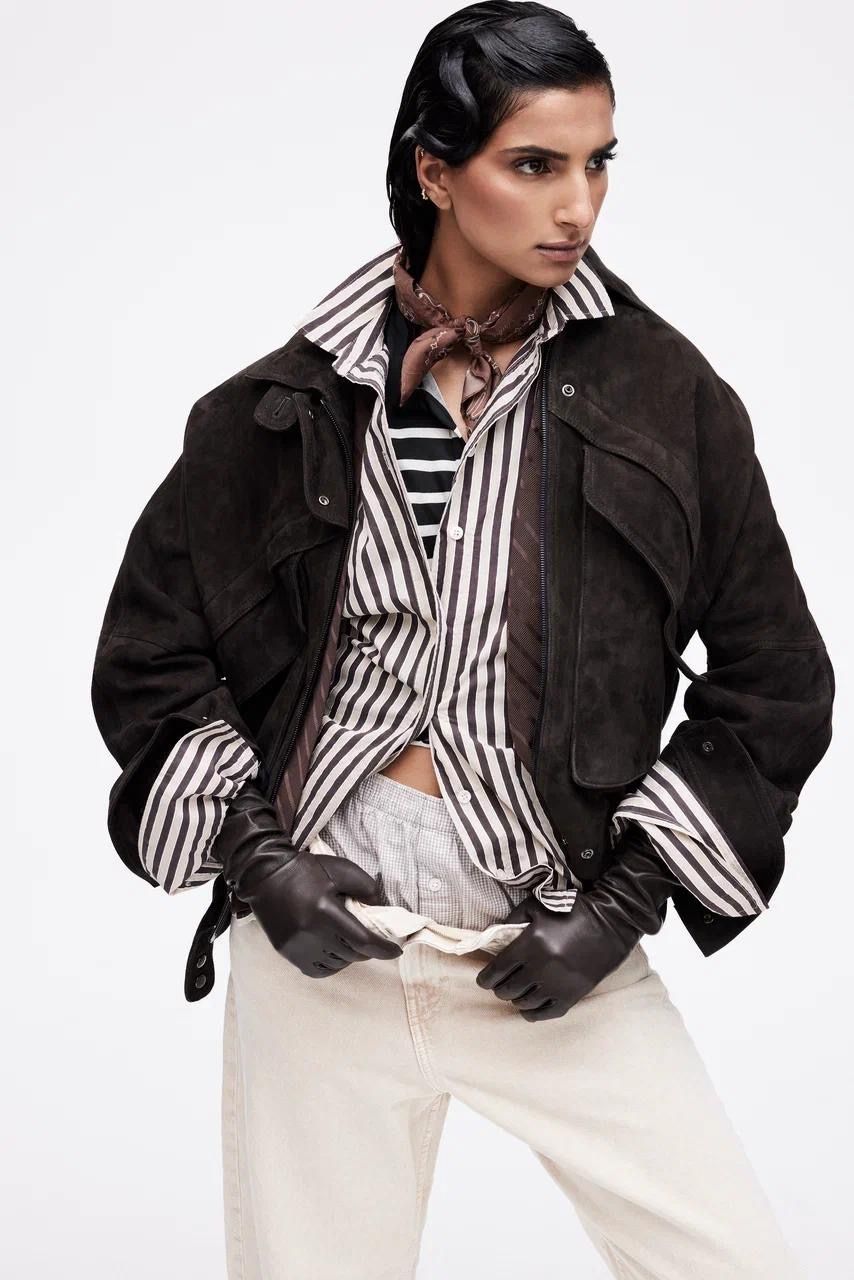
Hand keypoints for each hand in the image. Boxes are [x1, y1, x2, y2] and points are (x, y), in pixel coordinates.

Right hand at [213, 782, 402, 976]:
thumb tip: (382, 909)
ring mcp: (297, 946)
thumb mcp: (341, 869)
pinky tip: (334, 950)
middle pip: (352, 953)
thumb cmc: (305, 869)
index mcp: (325, 911)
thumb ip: (367, 888)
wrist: (265, 875)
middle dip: (368, 949)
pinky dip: (332, 964)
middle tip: (373, 937)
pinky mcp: (287, 952)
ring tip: (350, 939)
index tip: (396, 950)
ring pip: (337, 964)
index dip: (383, 949)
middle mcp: (310, 934)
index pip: (363, 941)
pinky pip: (318, 969)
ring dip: (350, 955)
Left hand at [475, 827, 680, 1020]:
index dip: (485, 978)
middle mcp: (542, 967)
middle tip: (500, 983)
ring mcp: (558, 984)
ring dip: (515, 999)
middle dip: (499, 988)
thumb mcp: (538, 906)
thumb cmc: (573, 911)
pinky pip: (545, 1013)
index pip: (497, 970)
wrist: (611, 922)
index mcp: (531, 943)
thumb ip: (513, 920)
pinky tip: (528, 1008)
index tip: (483, 980)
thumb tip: (495, 939)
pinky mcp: (573, 995)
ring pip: (524, 1003)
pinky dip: (532, 1013)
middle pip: (508, 989)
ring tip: (516, 991)